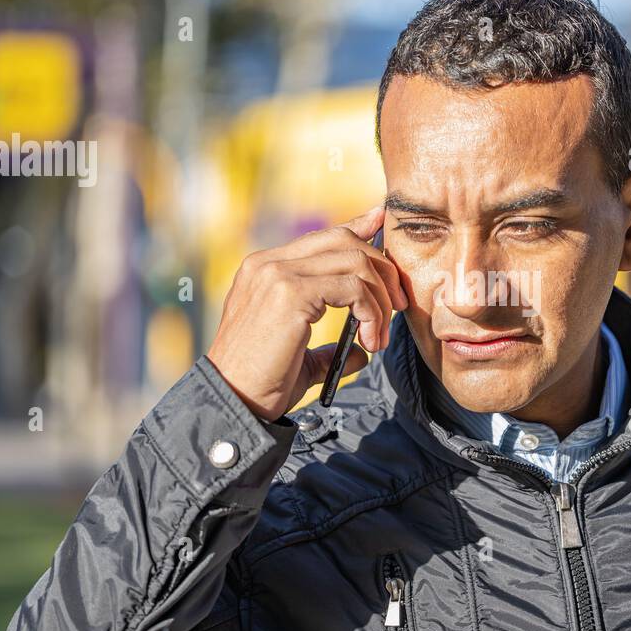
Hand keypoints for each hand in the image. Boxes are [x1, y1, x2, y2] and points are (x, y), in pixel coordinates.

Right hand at [205, 205, 407, 421]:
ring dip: (380, 300)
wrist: (234, 403)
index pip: (321, 238)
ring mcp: (277, 274)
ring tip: (377, 337)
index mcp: (264, 269)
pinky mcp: (290, 293)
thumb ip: (327, 348)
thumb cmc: (260, 385)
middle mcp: (268, 263)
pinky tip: (368, 340)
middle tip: (397, 306)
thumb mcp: (299, 358)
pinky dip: (371, 312)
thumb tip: (360, 352)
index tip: (382, 227)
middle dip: (382, 270)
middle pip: (344, 241)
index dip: (358, 229)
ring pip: (355, 262)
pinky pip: (352, 288)